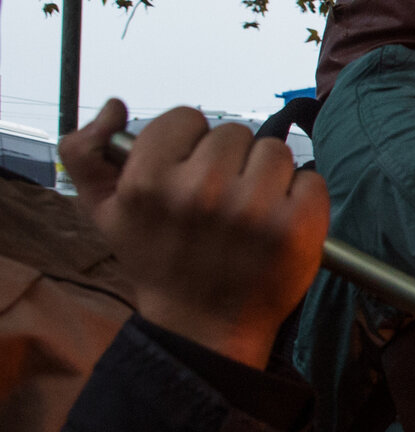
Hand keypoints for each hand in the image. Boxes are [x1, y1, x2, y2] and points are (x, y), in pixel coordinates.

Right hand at [59, 100, 327, 367]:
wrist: (202, 325)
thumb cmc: (158, 261)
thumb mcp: (103, 212)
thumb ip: (85, 153)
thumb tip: (114, 106)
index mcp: (149, 183)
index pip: (186, 118)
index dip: (189, 144)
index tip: (187, 173)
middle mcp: (201, 192)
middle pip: (235, 133)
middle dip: (230, 161)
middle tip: (219, 199)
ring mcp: (253, 209)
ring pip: (276, 151)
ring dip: (267, 176)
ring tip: (248, 212)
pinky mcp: (297, 227)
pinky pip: (311, 180)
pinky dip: (301, 197)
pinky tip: (278, 223)